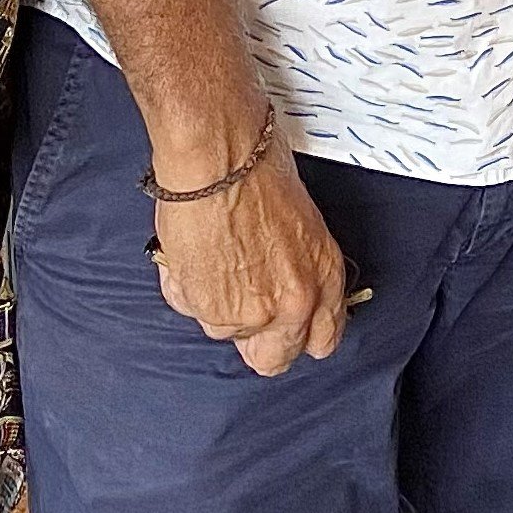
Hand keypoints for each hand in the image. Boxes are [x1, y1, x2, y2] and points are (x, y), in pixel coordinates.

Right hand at [150, 125, 346, 376]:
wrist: (217, 152)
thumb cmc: (256, 164)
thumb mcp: (302, 219)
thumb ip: (299, 266)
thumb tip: (285, 281)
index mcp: (323, 277)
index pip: (324, 339)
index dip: (301, 332)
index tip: (288, 323)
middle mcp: (290, 304)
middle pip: (273, 359)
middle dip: (257, 338)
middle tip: (242, 299)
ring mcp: (246, 312)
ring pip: (225, 333)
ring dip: (217, 303)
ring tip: (215, 253)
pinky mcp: (204, 309)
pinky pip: (191, 310)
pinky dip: (188, 286)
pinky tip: (194, 247)